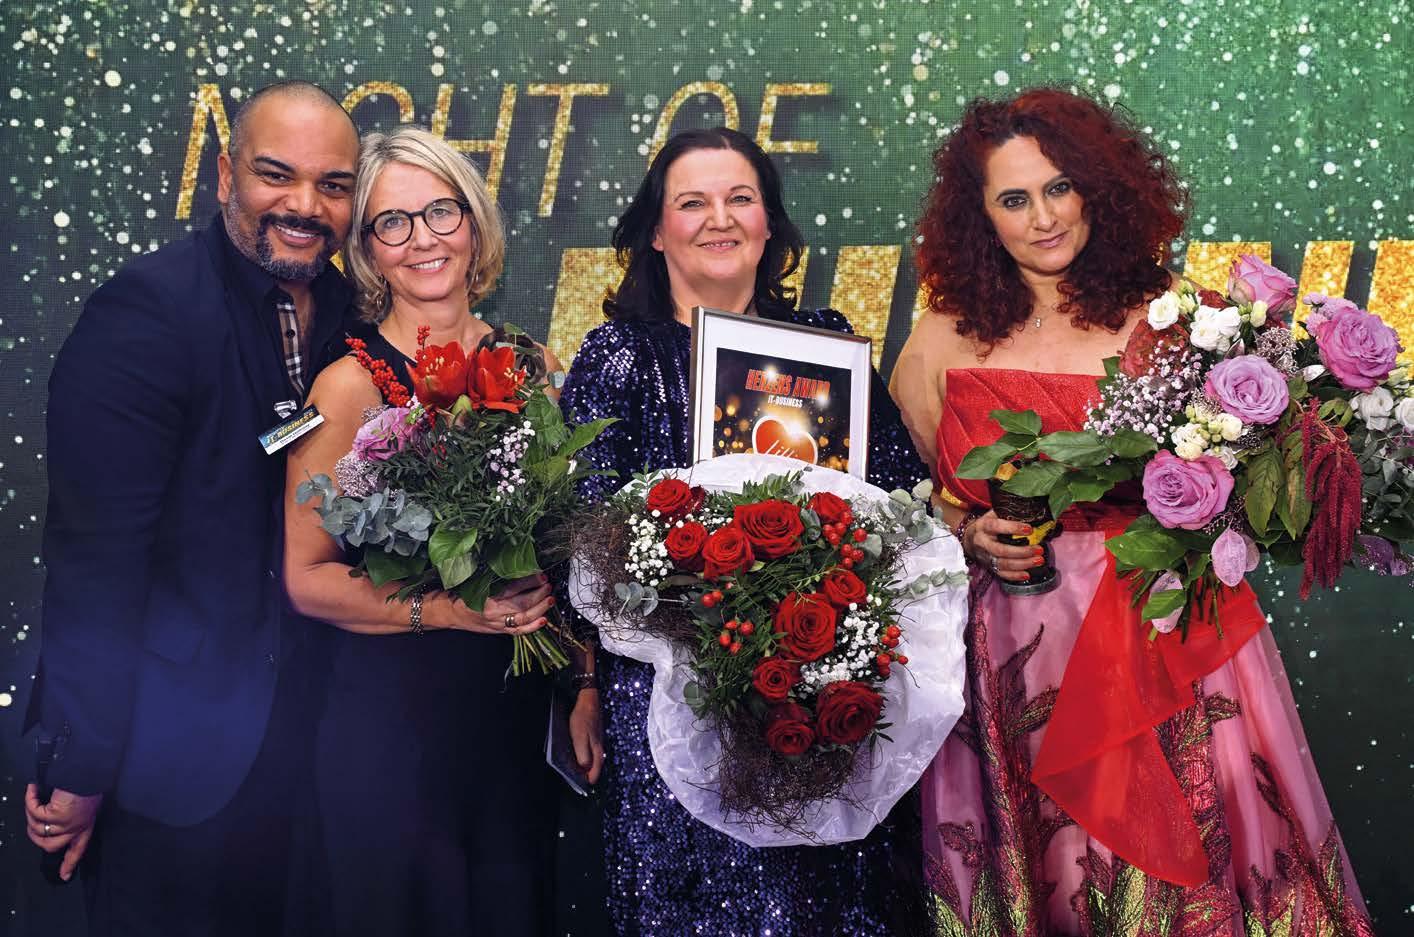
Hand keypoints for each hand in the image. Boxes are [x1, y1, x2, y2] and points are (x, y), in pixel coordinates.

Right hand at [25, 785, 101, 880]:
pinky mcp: (57, 815)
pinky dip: (30, 801)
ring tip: (33, 800)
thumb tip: (54, 821)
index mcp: (85, 826)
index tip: (64, 876)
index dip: (69, 864)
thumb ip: (73, 815)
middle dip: (36, 837)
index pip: (78, 850)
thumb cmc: (87, 783)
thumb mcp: (85, 803)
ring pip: (38, 830)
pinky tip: (32, 790)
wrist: (89, 771)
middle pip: (50, 845)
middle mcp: (77, 828)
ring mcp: (66, 823)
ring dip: (31, 816)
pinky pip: (34, 813)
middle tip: (31, 825)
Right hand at [428, 574, 554, 635]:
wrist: (450, 613)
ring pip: (523, 617)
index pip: (512, 587)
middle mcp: (493, 610)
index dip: (528, 581)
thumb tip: (518, 567)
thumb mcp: (477, 581)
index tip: (540, 574)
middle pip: (521, 603)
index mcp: (486, 595)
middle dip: (538, 594)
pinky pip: (518, 631)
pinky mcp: (499, 630)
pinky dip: (532, 627)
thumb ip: (496, 577)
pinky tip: (543, 620)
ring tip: (550, 599)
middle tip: (548, 585)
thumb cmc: (463, 594)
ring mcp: (497, 622)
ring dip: (540, 608)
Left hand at [568, 689, 603, 783]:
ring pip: (593, 759)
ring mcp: (597, 741)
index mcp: (597, 750)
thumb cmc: (582, 718)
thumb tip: (584, 768)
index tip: (581, 786)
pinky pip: (590, 751)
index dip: (588, 780)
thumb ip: (583, 754)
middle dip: (586, 774)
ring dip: (585, 766)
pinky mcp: (594, 736)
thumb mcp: (579, 737)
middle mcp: (599, 748)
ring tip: (575, 770)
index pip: (595, 772)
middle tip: (577, 780)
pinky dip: (584, 756)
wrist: (589, 700)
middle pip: (595, 767)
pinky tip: (577, 755)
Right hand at [963, 510, 1044, 583]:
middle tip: (1039, 549)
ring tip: (1039, 560)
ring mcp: (985, 557)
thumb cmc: (987, 525)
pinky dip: (1015, 576)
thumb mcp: (993, 514)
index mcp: (983, 526)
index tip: (1029, 529)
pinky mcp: (989, 567)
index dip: (1012, 528)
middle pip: (1000, 550)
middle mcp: (982, 542)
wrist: (969, 539)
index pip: (996, 526)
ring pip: (1003, 564)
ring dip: (1023, 564)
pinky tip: (1027, 574)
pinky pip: (1002, 574)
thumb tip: (1030, 512)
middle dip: (1022, 551)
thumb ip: (1007, 513)